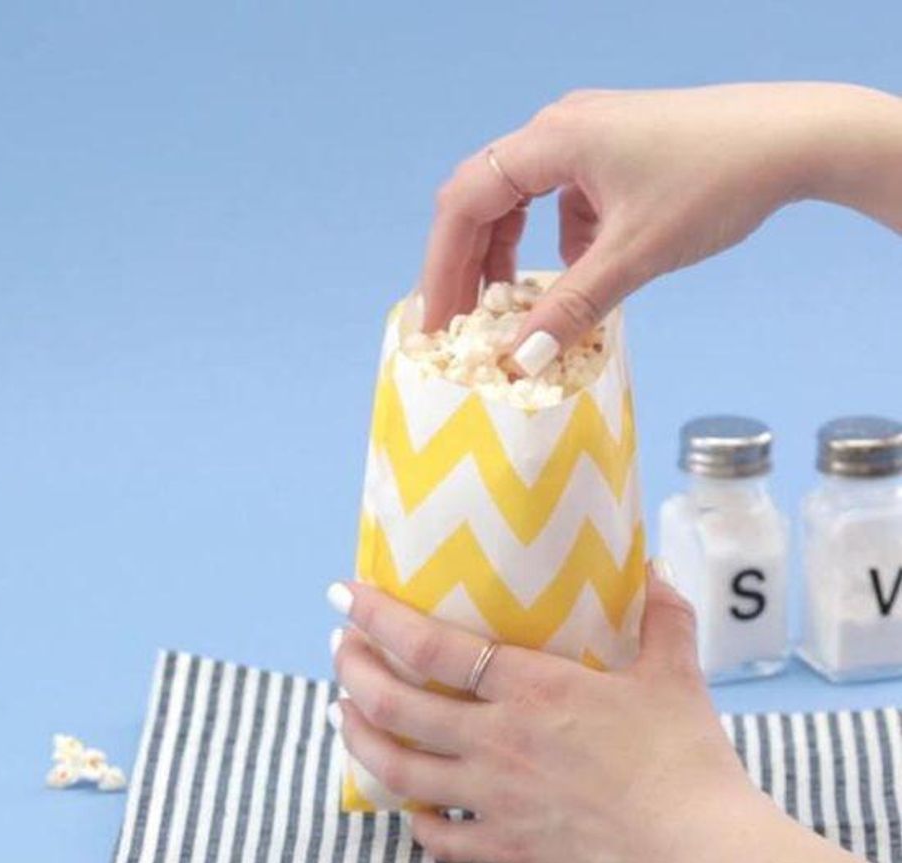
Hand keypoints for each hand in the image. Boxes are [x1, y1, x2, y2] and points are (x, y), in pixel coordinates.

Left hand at [329, 564, 756, 862]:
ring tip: (341, 711)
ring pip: (397, 770)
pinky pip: (438, 838)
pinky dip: (411, 817)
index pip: (430, 646)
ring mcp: (495, 800)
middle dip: (352, 671)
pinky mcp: (508, 847)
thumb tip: (655, 568)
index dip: (377, 617)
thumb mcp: (676, 673)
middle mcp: (497, 742)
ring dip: (358, 737)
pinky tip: (403, 802)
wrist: (703, 855)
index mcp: (531, 690)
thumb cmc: (688, 761)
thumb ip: (661, 614)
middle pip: (394, 705)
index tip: (344, 595)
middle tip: (339, 648)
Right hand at [420, 82, 901, 375]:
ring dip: (504, 255)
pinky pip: (557, 202)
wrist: (794, 140)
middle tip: (457, 326)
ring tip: (502, 308)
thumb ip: (570, 308)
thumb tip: (518, 362)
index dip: (440, 267)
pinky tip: (570, 276)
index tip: (436, 324)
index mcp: (553, 140)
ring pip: (517, 201)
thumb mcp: (633, 255)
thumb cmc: (715, 183)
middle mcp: (558, 131)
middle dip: (464, 265)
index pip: (465, 203)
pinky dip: (550, 244)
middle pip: (482, 199)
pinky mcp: (610, 155)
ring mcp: (585, 139)